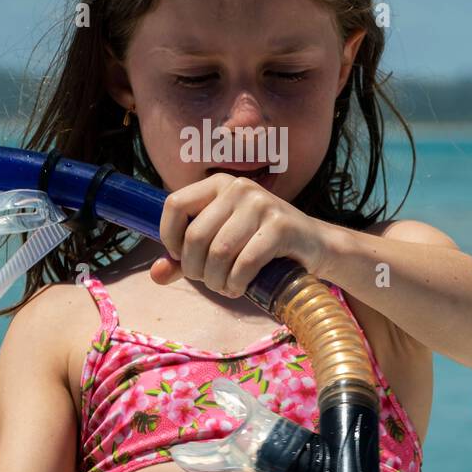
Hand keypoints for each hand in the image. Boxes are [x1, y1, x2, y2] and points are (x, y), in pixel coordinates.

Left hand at [152, 173, 330, 296]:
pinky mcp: (281, 226)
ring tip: (224, 286)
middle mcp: (239, 187)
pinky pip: (245, 262)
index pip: (174, 204)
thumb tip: (157, 275)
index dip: (169, 238)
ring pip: (218, 252)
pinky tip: (239, 287)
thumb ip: (185, 258)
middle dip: (195, 269)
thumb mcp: (219, 244)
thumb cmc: (260, 245)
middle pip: (195, 235)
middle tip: (208, 280)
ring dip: (216, 280)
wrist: (313, 246)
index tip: (182, 258)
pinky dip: (236, 283)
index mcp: (218, 184)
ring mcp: (262, 204)